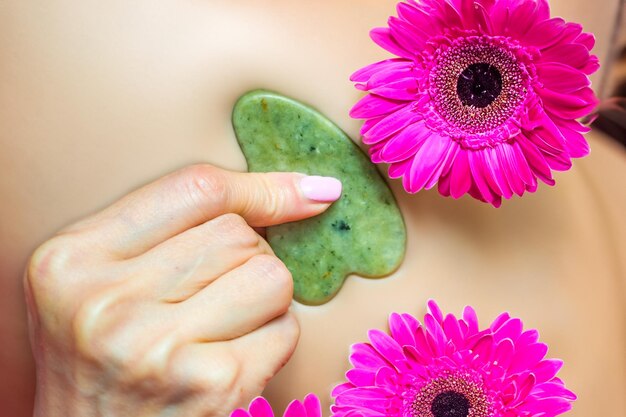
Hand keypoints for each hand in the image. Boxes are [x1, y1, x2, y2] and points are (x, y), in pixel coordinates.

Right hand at [24, 164, 340, 416]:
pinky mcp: (210, 387)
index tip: (310, 191)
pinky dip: (272, 338)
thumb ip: (173, 226)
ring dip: (266, 297)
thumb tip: (310, 190)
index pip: (196, 189)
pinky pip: (285, 330)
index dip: (262, 187)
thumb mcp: (103, 278)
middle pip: (239, 235)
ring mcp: (158, 348)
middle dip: (249, 256)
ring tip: (223, 323)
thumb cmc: (102, 355)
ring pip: (271, 276)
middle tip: (215, 292)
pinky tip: (233, 357)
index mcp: (72, 259)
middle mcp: (107, 302)